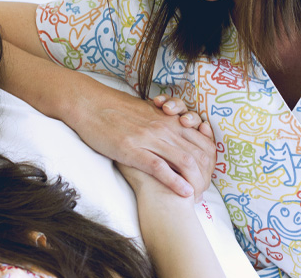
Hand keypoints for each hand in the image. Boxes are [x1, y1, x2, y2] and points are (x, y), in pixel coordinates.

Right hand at [64, 87, 215, 199]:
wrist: (91, 104)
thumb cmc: (118, 109)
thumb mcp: (149, 113)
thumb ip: (165, 123)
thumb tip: (177, 134)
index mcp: (170, 120)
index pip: (202, 141)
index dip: (210, 161)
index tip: (210, 175)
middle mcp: (166, 128)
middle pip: (198, 153)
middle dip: (206, 175)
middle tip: (206, 191)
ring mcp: (150, 139)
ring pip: (184, 160)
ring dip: (195, 181)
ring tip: (199, 197)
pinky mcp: (133, 150)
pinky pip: (160, 167)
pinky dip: (175, 182)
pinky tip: (184, 193)